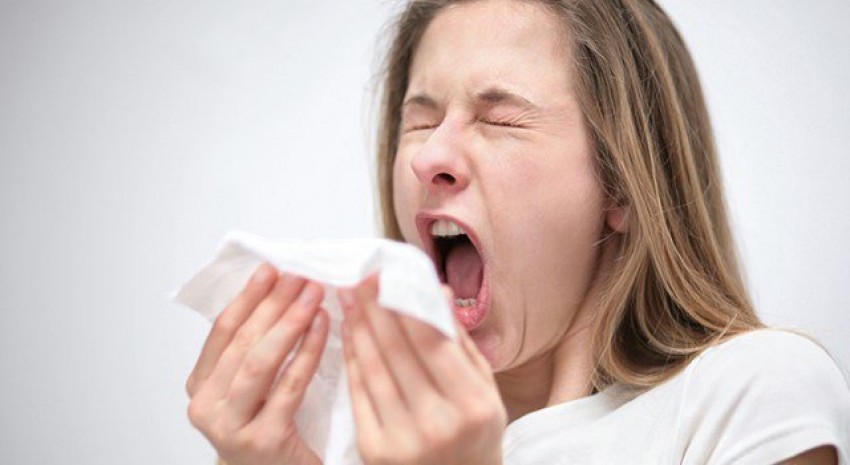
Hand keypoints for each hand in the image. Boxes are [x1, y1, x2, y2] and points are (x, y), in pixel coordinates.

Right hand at [185, 263, 328, 464]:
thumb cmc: (272, 430)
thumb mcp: (253, 388)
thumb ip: (255, 348)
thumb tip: (279, 290)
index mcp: (200, 387)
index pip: (222, 331)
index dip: (247, 297)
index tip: (270, 269)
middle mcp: (206, 408)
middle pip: (241, 342)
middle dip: (273, 304)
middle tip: (300, 276)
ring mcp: (230, 428)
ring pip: (259, 363)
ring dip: (289, 323)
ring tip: (313, 295)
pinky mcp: (263, 441)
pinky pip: (289, 387)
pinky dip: (307, 352)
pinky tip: (323, 329)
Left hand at [340, 276, 506, 464]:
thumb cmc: (476, 434)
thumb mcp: (484, 389)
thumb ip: (459, 343)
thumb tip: (437, 291)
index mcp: (472, 405)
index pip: (431, 342)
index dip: (404, 304)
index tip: (386, 275)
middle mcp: (438, 424)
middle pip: (397, 351)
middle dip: (374, 308)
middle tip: (360, 277)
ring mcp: (404, 441)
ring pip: (373, 370)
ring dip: (357, 328)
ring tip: (349, 298)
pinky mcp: (375, 452)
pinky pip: (359, 394)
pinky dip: (352, 360)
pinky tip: (348, 334)